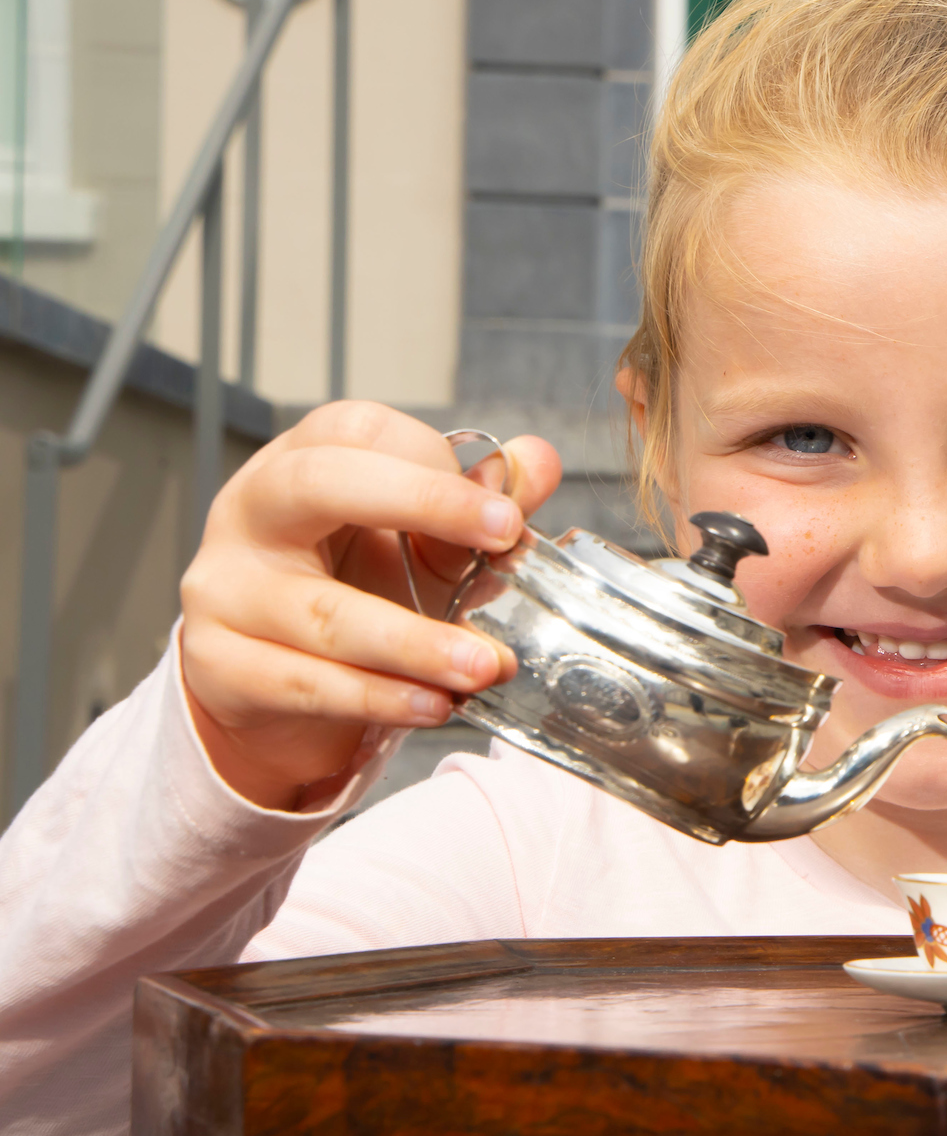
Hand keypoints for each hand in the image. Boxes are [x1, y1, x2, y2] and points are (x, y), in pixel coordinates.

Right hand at [177, 402, 562, 809]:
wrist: (273, 684)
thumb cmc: (352, 589)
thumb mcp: (423, 544)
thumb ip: (479, 503)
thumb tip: (536, 461)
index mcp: (298, 461)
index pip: (355, 432)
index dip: (433, 465)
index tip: (504, 509)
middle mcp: (249, 512)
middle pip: (317, 484)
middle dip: (421, 502)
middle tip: (504, 536)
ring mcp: (224, 588)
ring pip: (322, 611)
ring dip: (416, 643)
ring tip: (485, 663)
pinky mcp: (220, 665)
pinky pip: (305, 682)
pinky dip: (379, 696)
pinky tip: (434, 704)